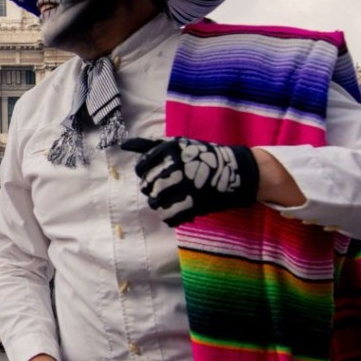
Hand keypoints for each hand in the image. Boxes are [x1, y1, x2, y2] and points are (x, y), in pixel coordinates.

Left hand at [121, 137, 258, 226]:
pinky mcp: (194, 202)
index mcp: (168, 149)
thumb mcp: (176, 144)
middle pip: (146, 187)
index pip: (141, 168)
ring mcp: (184, 185)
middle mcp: (174, 165)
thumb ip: (149, 145)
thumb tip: (123, 144)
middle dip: (153, 191)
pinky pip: (169, 216)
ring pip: (155, 203)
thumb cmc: (201, 156)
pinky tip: (179, 210)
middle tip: (167, 190)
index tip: (156, 176)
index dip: (145, 175)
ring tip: (173, 200)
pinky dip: (171, 216)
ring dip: (161, 205)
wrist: (236, 170)